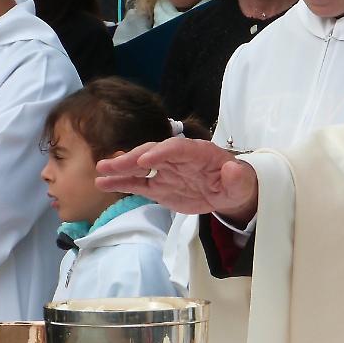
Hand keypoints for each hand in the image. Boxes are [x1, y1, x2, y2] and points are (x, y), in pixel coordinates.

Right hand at [96, 138, 259, 224]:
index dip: (161, 153)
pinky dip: (121, 183)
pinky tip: (103, 183)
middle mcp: (177, 158)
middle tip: (114, 164)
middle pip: (153, 154)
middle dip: (133, 158)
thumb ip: (237, 177)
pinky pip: (138, 184)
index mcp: (198, 152)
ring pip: (140, 167)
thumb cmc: (236, 184)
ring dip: (121, 168)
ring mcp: (166, 172)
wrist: (228, 193)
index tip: (145, 162)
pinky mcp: (159, 186)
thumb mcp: (242, 183)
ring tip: (101, 171)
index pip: (178, 149)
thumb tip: (233, 169)